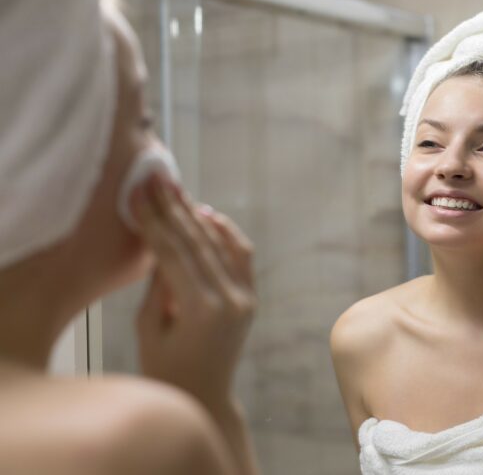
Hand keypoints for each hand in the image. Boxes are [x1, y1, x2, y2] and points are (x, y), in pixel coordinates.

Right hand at [131, 174, 255, 406]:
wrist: (205, 397)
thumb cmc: (166, 370)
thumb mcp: (148, 328)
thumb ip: (157, 283)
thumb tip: (162, 242)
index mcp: (202, 309)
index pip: (173, 252)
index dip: (154, 221)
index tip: (138, 193)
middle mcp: (231, 299)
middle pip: (198, 242)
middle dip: (173, 208)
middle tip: (156, 179)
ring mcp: (246, 297)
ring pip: (222, 244)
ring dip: (198, 215)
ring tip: (176, 190)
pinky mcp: (250, 297)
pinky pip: (241, 256)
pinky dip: (225, 233)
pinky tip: (207, 215)